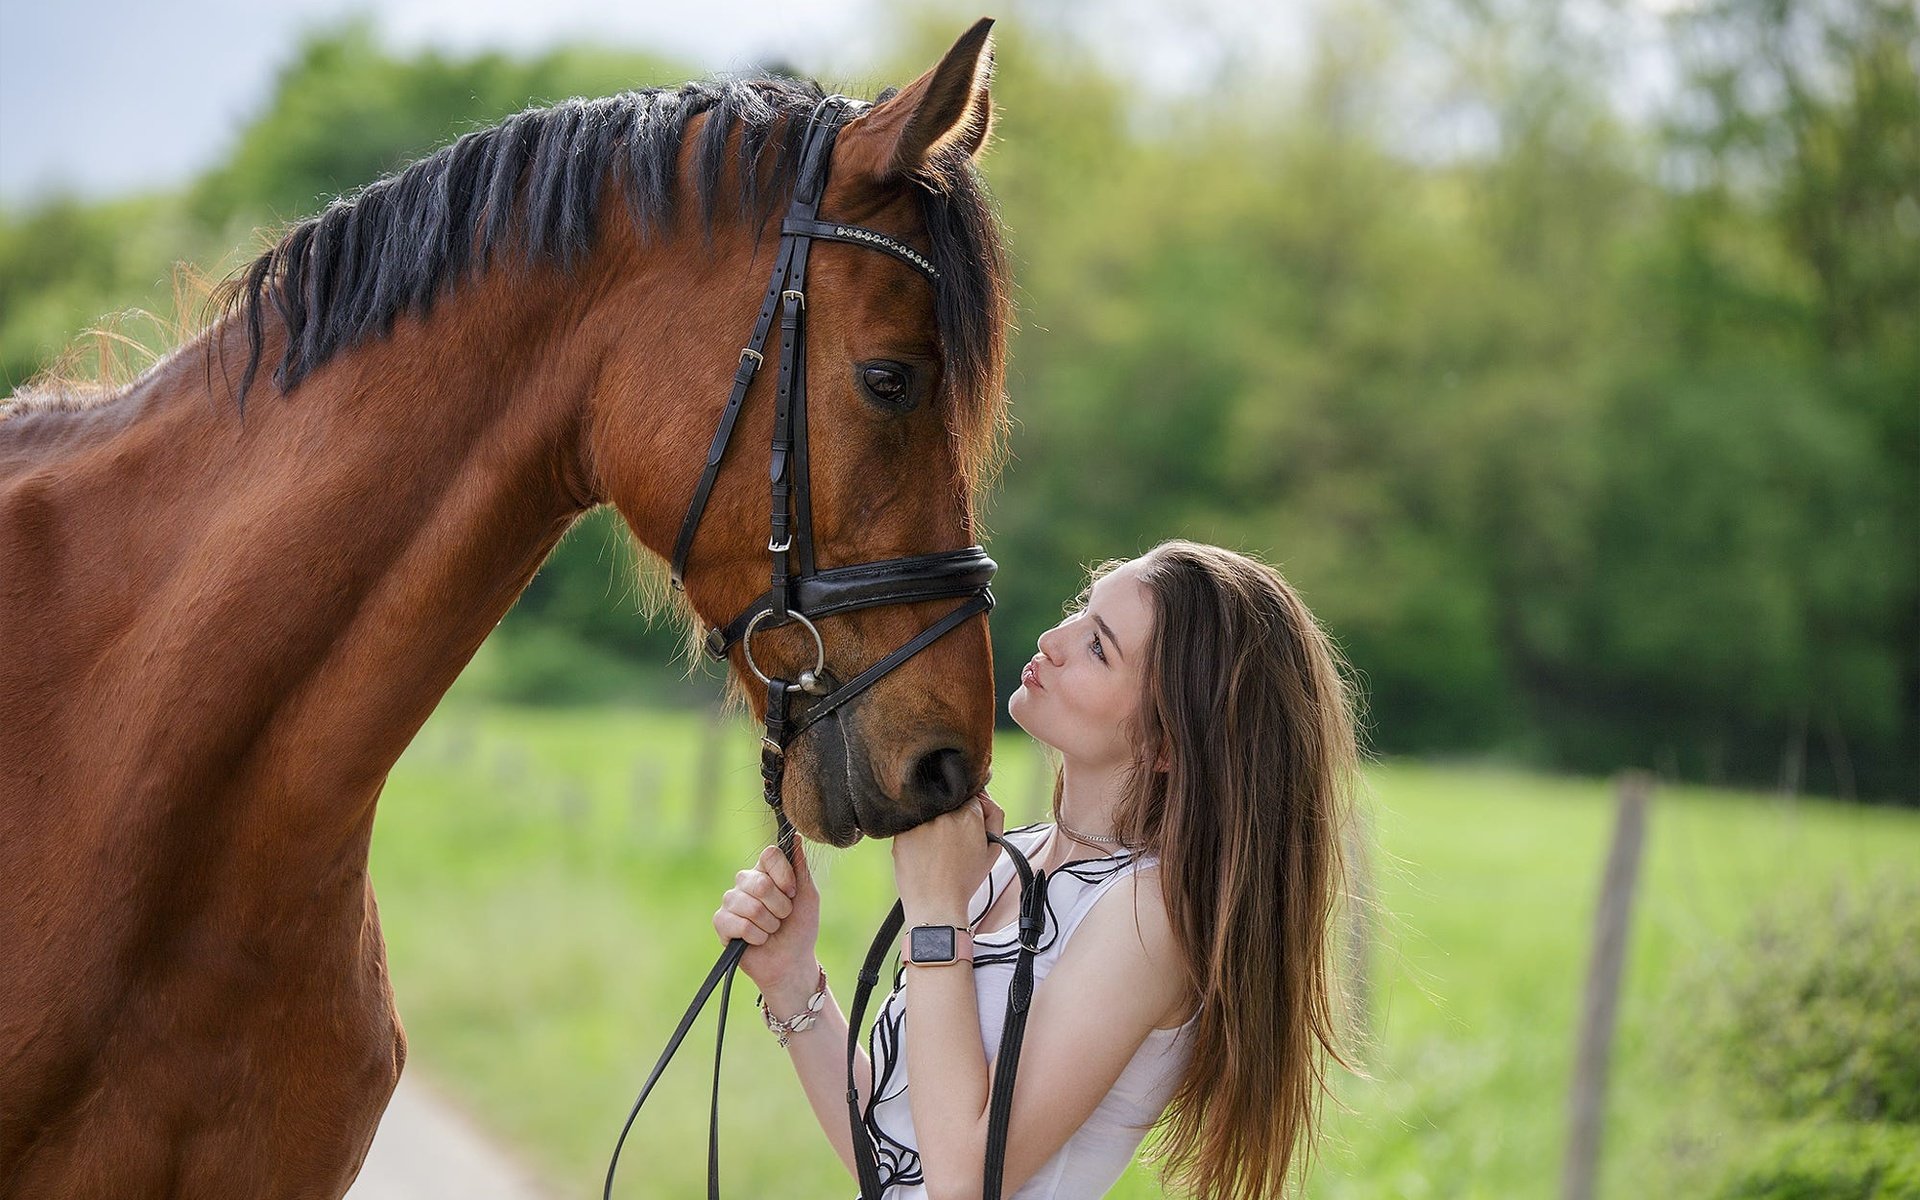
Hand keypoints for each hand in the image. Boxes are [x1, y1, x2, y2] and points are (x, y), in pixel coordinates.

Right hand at [714, 841, 820, 993]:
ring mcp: (731, 901)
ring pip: (751, 906)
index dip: (784, 875)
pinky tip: (757, 940)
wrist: (790, 961)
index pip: (770, 855)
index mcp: (765, 871)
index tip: (793, 893)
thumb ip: (800, 868)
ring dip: (769, 924)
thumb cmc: (800, 928)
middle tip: (782, 917)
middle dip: (780, 906)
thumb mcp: (807, 896)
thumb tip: (795, 837)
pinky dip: (757, 936)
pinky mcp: (721, 922)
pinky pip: (741, 925)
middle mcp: (745, 882)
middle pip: (760, 883)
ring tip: (770, 930)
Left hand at [891, 791, 1004, 918]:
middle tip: (951, 840)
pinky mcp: (901, 834)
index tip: (966, 825)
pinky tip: (923, 852)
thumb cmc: (964, 880)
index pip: (970, 795)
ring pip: (929, 810)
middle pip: (949, 800)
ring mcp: (920, 823)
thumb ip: (994, 814)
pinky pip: (911, 823)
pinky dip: (916, 833)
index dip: (970, 811)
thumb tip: (983, 794)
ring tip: (936, 849)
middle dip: (952, 814)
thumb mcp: (993, 848)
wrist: (936, 905)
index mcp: (968, 816)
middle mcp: (943, 815)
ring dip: (933, 821)